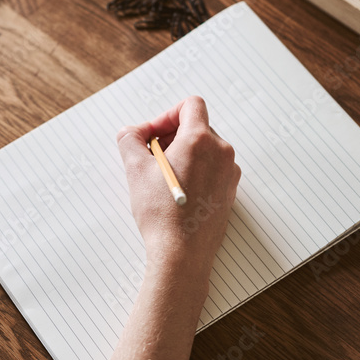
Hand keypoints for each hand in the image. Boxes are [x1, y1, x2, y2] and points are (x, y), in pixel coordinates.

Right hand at [116, 96, 239, 283]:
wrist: (182, 254)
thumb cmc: (162, 214)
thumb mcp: (135, 170)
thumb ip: (130, 140)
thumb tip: (132, 133)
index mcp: (200, 140)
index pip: (191, 105)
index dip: (168, 114)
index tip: (154, 135)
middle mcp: (221, 153)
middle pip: (197, 127)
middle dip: (172, 137)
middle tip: (152, 158)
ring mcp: (229, 174)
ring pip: (205, 150)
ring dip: (184, 155)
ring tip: (163, 178)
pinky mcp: (230, 192)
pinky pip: (213, 170)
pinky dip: (196, 172)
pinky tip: (178, 193)